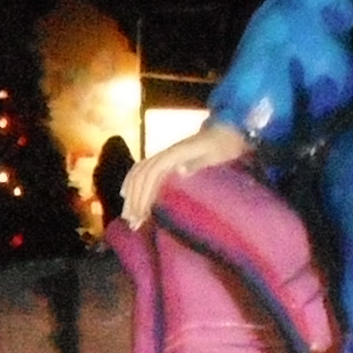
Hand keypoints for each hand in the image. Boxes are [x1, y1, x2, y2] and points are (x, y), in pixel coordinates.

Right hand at [118, 122, 250, 230]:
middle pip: (140, 176)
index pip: (151, 175)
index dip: (143, 195)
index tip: (141, 215)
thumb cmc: (223, 146)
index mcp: (174, 154)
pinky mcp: (166, 160)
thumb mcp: (214, 154)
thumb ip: (196, 163)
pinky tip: (127, 195)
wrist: (226, 131)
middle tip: (131, 221)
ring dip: (131, 194)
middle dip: (134, 199)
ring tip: (127, 215)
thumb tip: (178, 171)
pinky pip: (143, 171)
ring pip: (139, 174)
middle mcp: (165, 155)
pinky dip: (132, 183)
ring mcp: (164, 157)